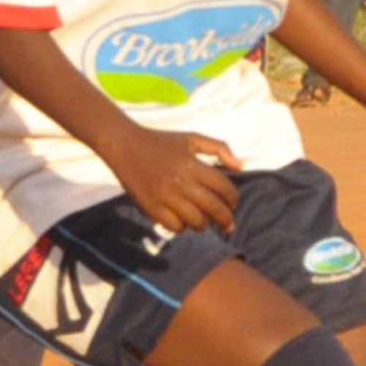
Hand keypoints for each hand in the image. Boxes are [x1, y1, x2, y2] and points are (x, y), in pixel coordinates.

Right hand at [95, 123, 241, 234]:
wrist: (124, 146)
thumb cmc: (161, 142)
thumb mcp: (191, 138)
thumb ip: (219, 148)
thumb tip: (241, 166)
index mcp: (193, 165)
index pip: (223, 188)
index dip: (233, 198)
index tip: (233, 203)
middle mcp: (181, 182)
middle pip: (213, 208)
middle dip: (226, 219)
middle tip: (228, 225)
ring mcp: (165, 197)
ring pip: (195, 221)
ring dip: (204, 224)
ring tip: (204, 222)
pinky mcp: (151, 207)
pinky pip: (175, 226)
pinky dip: (182, 227)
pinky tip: (183, 221)